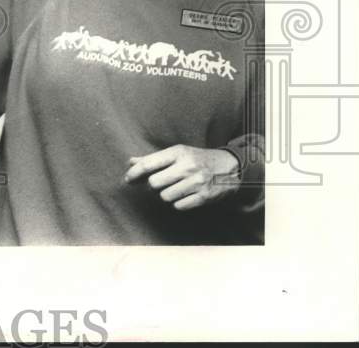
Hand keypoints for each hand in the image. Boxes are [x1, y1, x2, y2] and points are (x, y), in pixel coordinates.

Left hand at [124, 144, 240, 209]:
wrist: (230, 167)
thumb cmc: (197, 159)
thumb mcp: (177, 153)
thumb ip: (154, 158)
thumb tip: (131, 162)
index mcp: (178, 153)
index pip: (148, 164)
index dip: (134, 173)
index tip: (128, 179)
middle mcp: (187, 166)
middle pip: (154, 183)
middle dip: (152, 186)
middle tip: (159, 183)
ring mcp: (197, 182)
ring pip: (165, 196)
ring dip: (166, 195)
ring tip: (174, 188)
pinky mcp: (205, 197)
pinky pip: (179, 206)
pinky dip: (178, 203)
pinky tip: (184, 195)